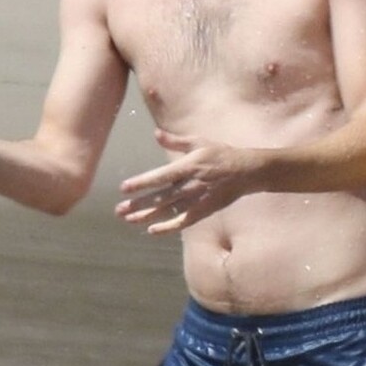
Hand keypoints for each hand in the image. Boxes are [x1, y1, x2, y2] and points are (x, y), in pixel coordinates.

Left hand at [115, 129, 258, 234]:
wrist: (247, 171)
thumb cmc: (221, 153)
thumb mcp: (199, 141)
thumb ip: (176, 140)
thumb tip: (155, 134)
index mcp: (189, 165)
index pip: (160, 176)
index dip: (141, 183)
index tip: (123, 188)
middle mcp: (191, 184)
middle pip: (160, 197)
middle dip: (138, 204)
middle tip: (119, 210)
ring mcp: (198, 199)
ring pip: (168, 211)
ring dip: (147, 216)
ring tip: (128, 220)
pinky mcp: (204, 210)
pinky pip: (183, 222)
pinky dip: (168, 227)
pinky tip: (152, 230)